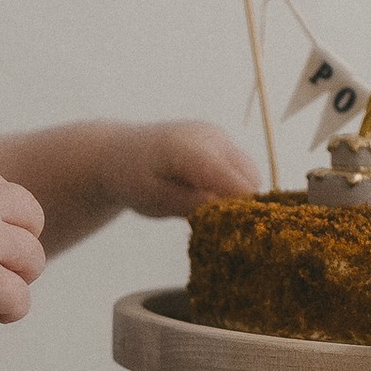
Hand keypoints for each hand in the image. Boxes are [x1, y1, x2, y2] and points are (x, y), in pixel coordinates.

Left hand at [107, 120, 262, 215]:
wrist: (118, 152)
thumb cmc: (133, 179)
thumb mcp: (154, 199)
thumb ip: (189, 204)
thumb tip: (226, 212)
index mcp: (192, 151)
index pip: (237, 184)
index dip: (245, 212)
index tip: (239, 235)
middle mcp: (212, 137)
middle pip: (250, 180)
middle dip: (241, 205)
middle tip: (214, 223)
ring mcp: (220, 135)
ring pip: (251, 175)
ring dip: (237, 195)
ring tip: (202, 203)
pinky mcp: (222, 140)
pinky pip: (242, 169)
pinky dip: (233, 185)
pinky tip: (204, 191)